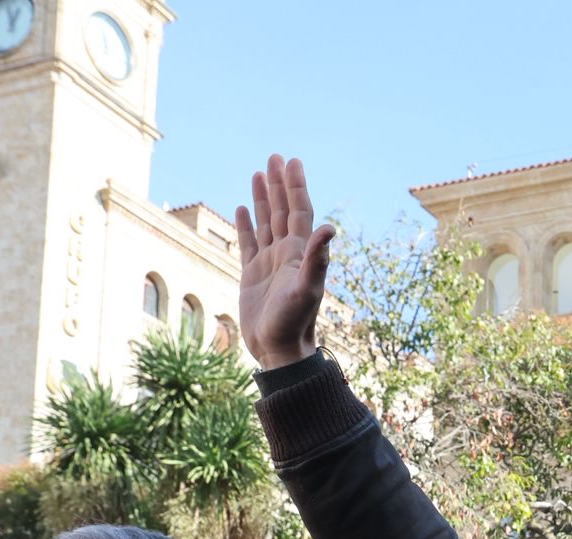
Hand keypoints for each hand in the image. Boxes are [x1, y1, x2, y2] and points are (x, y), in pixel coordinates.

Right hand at [234, 155, 335, 368]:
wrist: (280, 349)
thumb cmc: (295, 322)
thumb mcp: (307, 289)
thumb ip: (317, 258)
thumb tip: (330, 227)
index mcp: (299, 252)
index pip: (298, 211)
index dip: (295, 186)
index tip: (291, 162)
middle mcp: (286, 254)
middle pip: (281, 210)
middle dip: (279, 184)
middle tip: (275, 157)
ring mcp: (269, 263)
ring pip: (265, 222)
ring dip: (262, 198)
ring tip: (258, 174)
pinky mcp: (252, 275)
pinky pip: (248, 242)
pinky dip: (245, 224)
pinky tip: (242, 208)